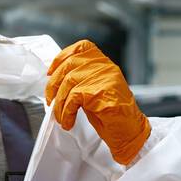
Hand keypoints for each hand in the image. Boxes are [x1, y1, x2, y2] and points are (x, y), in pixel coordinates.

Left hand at [45, 40, 150, 164]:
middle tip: (50, 100)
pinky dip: (66, 112)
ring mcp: (104, 77)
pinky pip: (73, 98)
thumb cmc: (113, 116)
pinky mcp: (99, 91)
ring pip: (69, 82)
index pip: (81, 48)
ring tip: (61, 117)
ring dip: (59, 103)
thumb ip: (81, 81)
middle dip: (54, 84)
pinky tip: (68, 122)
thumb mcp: (95, 91)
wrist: (130, 132)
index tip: (51, 72)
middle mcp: (105, 67)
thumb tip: (57, 81)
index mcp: (104, 64)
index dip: (62, 57)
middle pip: (70, 65)